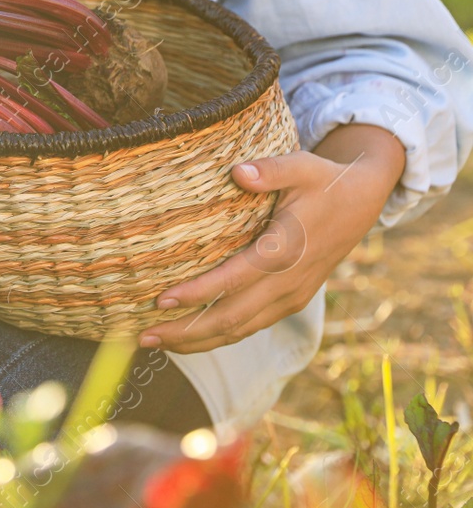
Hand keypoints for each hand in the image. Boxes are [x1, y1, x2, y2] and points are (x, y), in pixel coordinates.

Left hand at [139, 124, 405, 354]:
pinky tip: (189, 337)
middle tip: (144, 335)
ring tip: (155, 341)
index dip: (199, 293)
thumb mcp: (302, 166)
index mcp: (286, 249)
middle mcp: (289, 282)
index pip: (235, 279)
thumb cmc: (324, 181)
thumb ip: (271, 170)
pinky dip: (219, 336)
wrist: (364, 201)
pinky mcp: (291, 301)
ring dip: (198, 341)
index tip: (162, 300)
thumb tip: (238, 172)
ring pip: (241, 330)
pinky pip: (251, 326)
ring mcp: (291, 296)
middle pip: (233, 318)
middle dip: (187, 331)